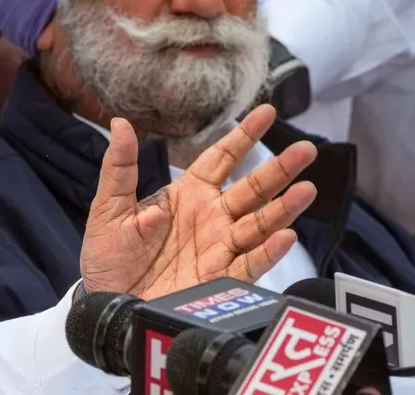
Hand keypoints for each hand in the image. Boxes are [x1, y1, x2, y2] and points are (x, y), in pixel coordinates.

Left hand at [80, 104, 318, 298]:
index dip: (244, 136)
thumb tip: (120, 124)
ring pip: (259, 224)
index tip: (267, 112)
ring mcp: (219, 249)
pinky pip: (248, 264)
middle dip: (279, 169)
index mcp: (187, 196)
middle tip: (306, 150)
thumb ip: (120, 166)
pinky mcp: (219, 281)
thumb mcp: (110, 206)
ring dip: (283, 208)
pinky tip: (284, 236)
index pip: (221, 159)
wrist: (107, 302)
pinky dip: (267, 251)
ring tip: (306, 190)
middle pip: (252, 189)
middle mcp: (210, 219)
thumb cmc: (109, 255)